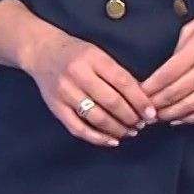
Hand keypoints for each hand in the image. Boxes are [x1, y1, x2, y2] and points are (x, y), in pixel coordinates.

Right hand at [20, 32, 157, 146]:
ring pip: (96, 117)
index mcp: (92, 58)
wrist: (42, 52)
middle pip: (111, 102)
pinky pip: (79, 128)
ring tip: (130, 132)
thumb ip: (117, 73)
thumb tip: (142, 99)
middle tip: (142, 124)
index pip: (122, 82)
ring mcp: (65, 92)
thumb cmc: (75, 53)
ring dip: (117, 129)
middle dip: (131, 117)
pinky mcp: (56, 107)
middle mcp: (78, 74)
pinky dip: (97, 138)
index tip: (152, 113)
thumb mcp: (98, 54)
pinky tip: (112, 140)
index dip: (140, 100)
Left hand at [142, 0, 193, 124]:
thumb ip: (179, 49)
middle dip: (157, 105)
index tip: (137, 93)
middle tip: (142, 110)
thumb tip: (163, 72)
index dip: (151, 88)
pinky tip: (179, 119)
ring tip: (157, 117)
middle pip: (179, 93)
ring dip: (172, 115)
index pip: (169, 74)